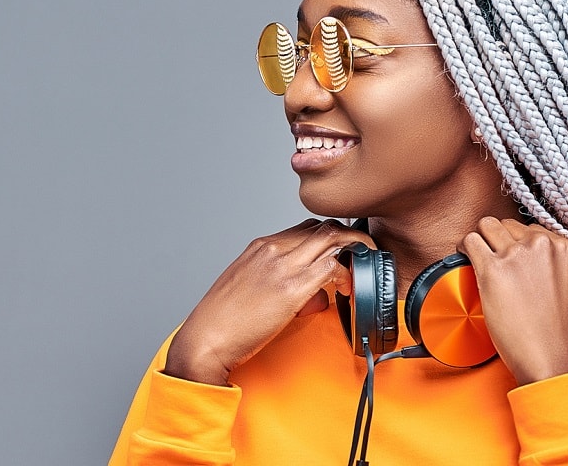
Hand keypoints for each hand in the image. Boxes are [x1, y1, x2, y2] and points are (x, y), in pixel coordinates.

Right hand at [164, 218, 371, 385]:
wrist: (205, 339)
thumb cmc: (225, 321)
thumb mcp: (254, 290)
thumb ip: (288, 286)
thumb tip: (320, 296)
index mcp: (261, 246)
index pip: (308, 228)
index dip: (332, 239)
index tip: (344, 254)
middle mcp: (272, 249)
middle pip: (324, 227)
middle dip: (350, 238)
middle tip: (363, 257)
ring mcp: (281, 266)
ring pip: (332, 238)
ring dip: (354, 250)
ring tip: (361, 269)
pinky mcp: (290, 288)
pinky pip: (331, 267)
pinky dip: (346, 274)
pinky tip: (348, 288)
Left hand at [458, 217, 567, 385]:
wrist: (550, 355)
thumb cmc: (558, 330)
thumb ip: (552, 264)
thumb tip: (536, 261)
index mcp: (560, 246)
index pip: (529, 228)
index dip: (514, 240)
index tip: (507, 251)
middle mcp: (539, 244)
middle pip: (505, 224)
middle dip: (495, 237)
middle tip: (489, 254)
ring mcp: (515, 255)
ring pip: (485, 226)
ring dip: (479, 239)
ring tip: (474, 254)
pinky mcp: (492, 269)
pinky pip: (470, 242)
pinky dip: (463, 249)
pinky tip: (463, 258)